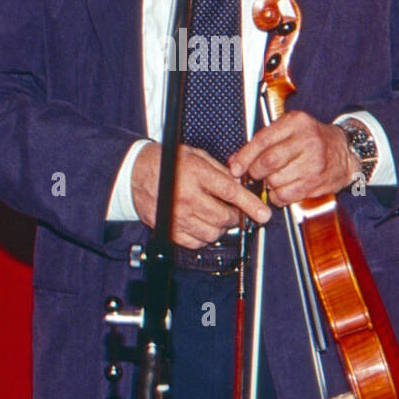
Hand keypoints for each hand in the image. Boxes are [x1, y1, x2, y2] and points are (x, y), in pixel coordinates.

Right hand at [131, 142, 271, 249]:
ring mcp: (177, 216)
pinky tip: (201, 224)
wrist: (135, 173)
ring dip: (220, 228)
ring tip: (216, 216)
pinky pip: (195, 242)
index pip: (230, 193)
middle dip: (235, 217)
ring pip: (212, 233)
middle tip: (233, 211)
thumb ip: (219, 170)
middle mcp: (186, 197)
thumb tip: (240, 183)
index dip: (250, 204)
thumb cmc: (165, 162)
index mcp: (195, 174)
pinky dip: (204, 237)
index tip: (263, 213)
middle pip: (223, 217)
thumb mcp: (195, 155)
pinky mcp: (169, 230)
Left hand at [227, 112, 352, 206]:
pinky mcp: (316, 182)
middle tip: (255, 173)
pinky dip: (277, 196)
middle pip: (269, 162)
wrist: (344, 152)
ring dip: (268, 184)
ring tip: (274, 178)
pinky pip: (285, 195)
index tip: (235, 168)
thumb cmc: (312, 139)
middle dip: (255, 172)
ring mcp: (314, 163)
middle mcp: (307, 140)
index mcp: (296, 122)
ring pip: (276, 181)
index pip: (263, 140)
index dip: (244, 157)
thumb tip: (235, 160)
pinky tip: (282, 188)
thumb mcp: (289, 130)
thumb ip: (263, 141)